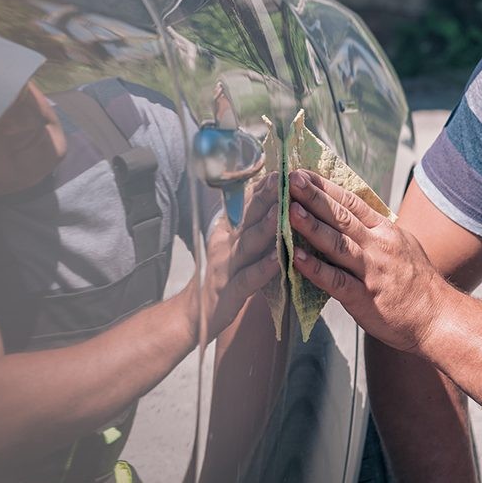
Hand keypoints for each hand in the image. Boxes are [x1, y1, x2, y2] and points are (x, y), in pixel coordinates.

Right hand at [193, 173, 279, 340]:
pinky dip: (264, 268)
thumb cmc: (224, 275)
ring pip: (249, 244)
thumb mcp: (232, 244)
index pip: (247, 204)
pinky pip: (249, 278)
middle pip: (249, 218)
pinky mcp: (231, 291)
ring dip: (267, 226)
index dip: (263, 187)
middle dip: (267, 198)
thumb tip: (267, 195)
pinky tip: (279, 259)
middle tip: (285, 179)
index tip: (281, 169)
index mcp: (229, 231)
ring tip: (284, 211)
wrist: (196, 313)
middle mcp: (227, 244)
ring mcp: (228, 267)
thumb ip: (248, 222)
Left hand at [287, 169, 450, 352]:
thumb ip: (374, 231)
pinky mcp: (364, 298)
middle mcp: (378, 246)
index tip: (303, 174)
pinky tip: (296, 259)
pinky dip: (315, 269)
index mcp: (384, 231)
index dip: (326, 186)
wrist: (438, 317)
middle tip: (292, 180)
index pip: (351, 202)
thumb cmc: (417, 283)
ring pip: (337, 244)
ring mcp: (371, 271)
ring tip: (290, 212)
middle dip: (314, 197)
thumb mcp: (401, 245)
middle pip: (342, 216)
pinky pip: (336, 281)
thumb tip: (350, 216)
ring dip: (312, 226)